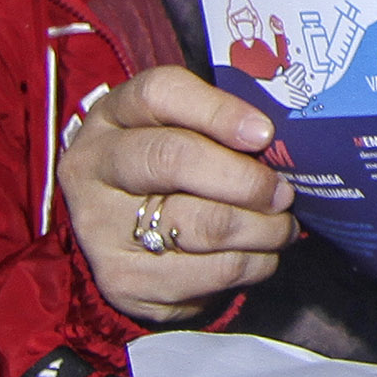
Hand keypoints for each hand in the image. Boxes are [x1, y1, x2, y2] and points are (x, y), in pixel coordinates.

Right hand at [55, 67, 298, 325]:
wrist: (128, 242)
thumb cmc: (172, 172)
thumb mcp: (184, 130)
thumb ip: (221, 125)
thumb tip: (276, 142)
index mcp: (111, 116)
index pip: (159, 93)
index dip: (219, 111)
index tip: (265, 134)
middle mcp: (93, 169)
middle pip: (175, 159)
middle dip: (247, 179)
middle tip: (283, 192)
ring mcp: (101, 230)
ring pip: (204, 224)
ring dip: (263, 228)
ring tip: (282, 226)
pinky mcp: (124, 282)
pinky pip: (211, 272)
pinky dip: (254, 264)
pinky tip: (261, 255)